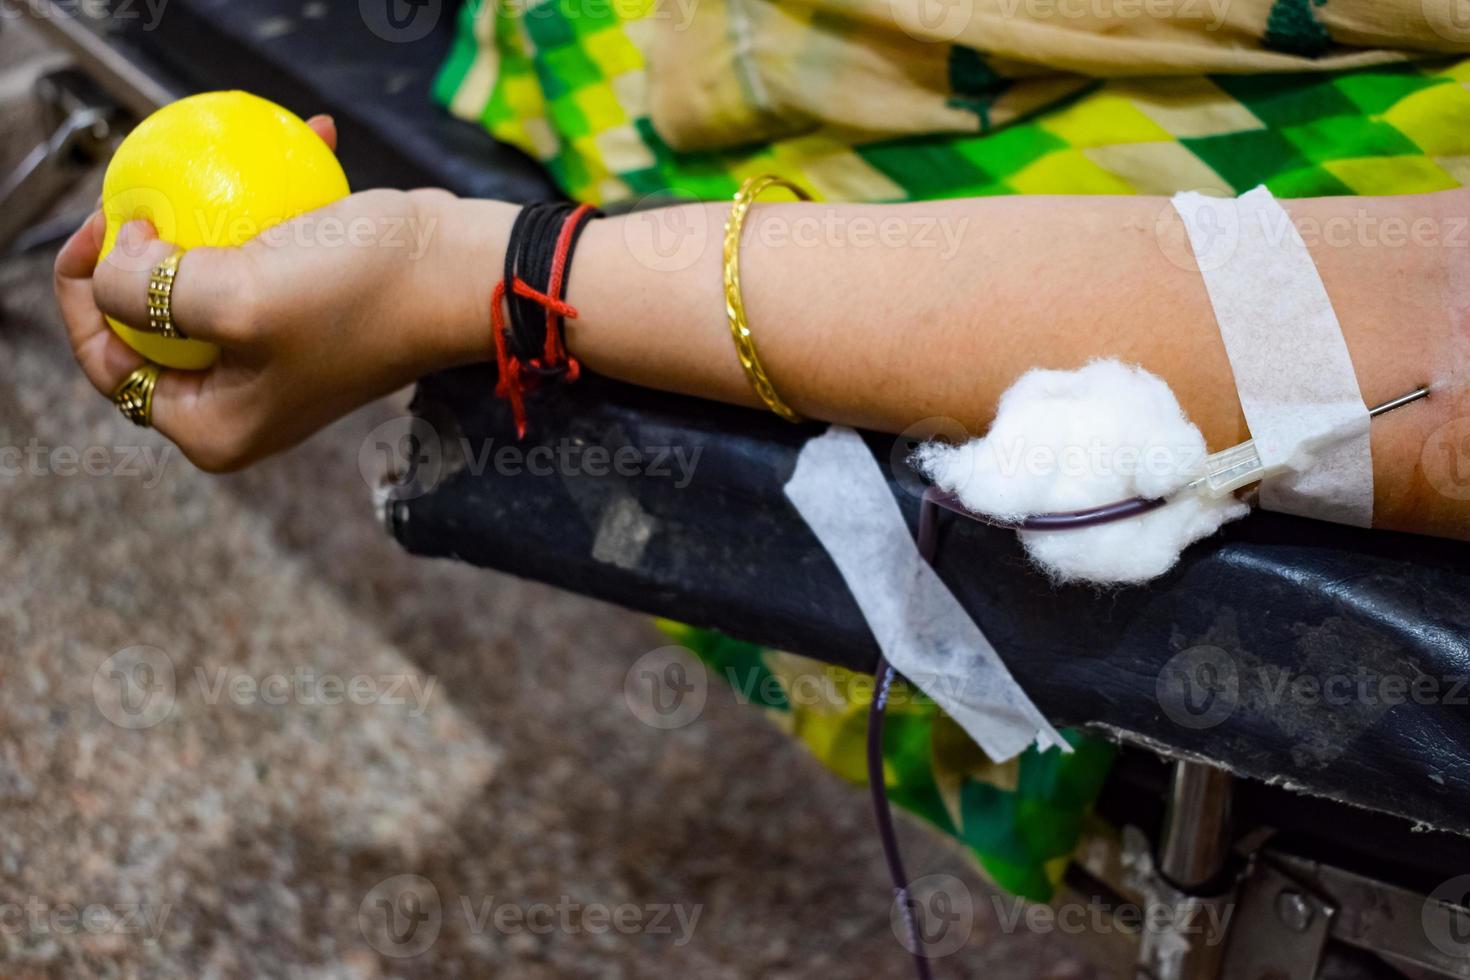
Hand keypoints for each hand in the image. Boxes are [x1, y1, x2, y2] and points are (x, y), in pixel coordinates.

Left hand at [54, 116, 511, 470]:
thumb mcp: (236, 296)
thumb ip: (143, 290)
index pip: (109, 362)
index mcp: (214, 427)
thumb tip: (115, 262)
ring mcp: (277, 360)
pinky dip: (273, 210)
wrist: (469, 278)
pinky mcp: (311, 318)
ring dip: (213, 217)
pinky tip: (305, 149)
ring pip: (206, 283)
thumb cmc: (362, 297)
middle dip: (148, 249)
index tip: (114, 218)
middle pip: (151, 322)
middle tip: (159, 191)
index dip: (90, 288)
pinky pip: (264, 262)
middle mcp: (241, 403)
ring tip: (224, 161)